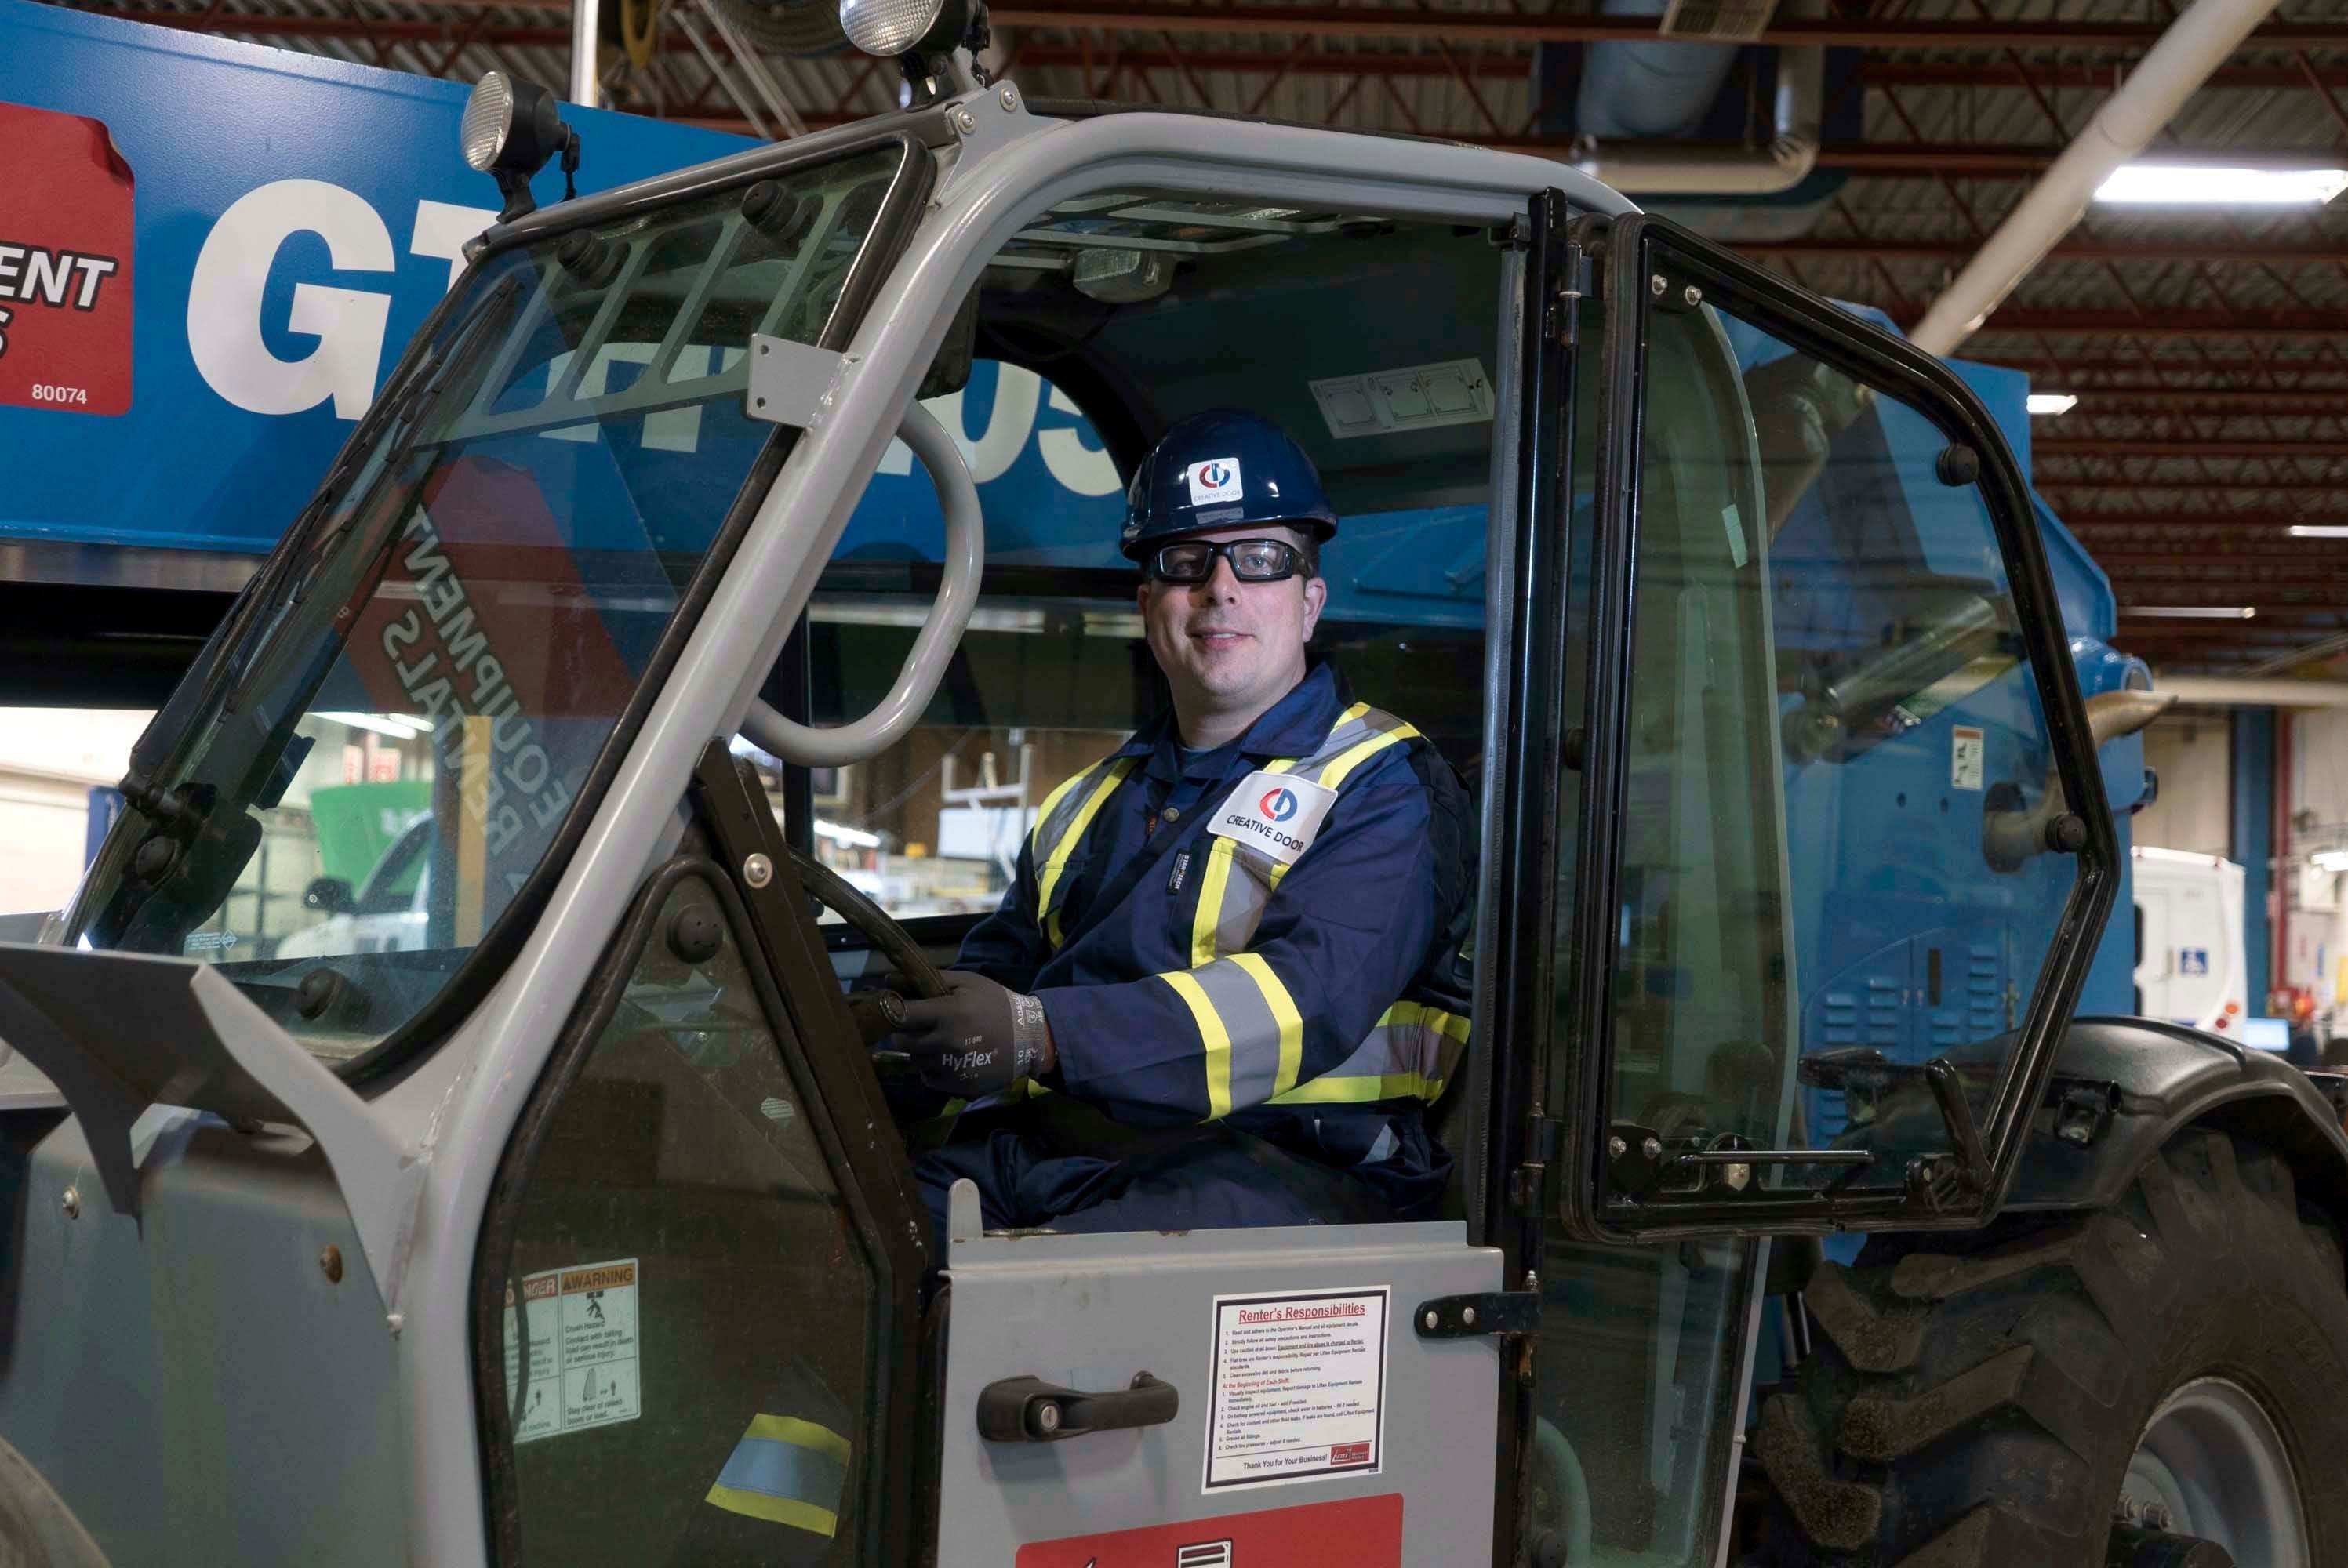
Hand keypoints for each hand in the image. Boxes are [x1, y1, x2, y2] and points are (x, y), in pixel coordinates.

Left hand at [895, 972, 1053, 1097]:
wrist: (1029, 1038)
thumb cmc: (996, 1004)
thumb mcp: (967, 982)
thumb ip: (930, 979)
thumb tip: (888, 980)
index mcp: (949, 1013)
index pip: (902, 1014)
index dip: (892, 1010)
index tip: (894, 1008)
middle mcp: (948, 1043)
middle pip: (902, 1041)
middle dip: (903, 1031)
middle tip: (915, 1026)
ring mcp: (953, 1068)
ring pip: (915, 1060)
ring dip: (919, 1050)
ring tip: (936, 1040)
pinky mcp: (959, 1087)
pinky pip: (928, 1078)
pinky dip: (930, 1069)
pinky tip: (945, 1057)